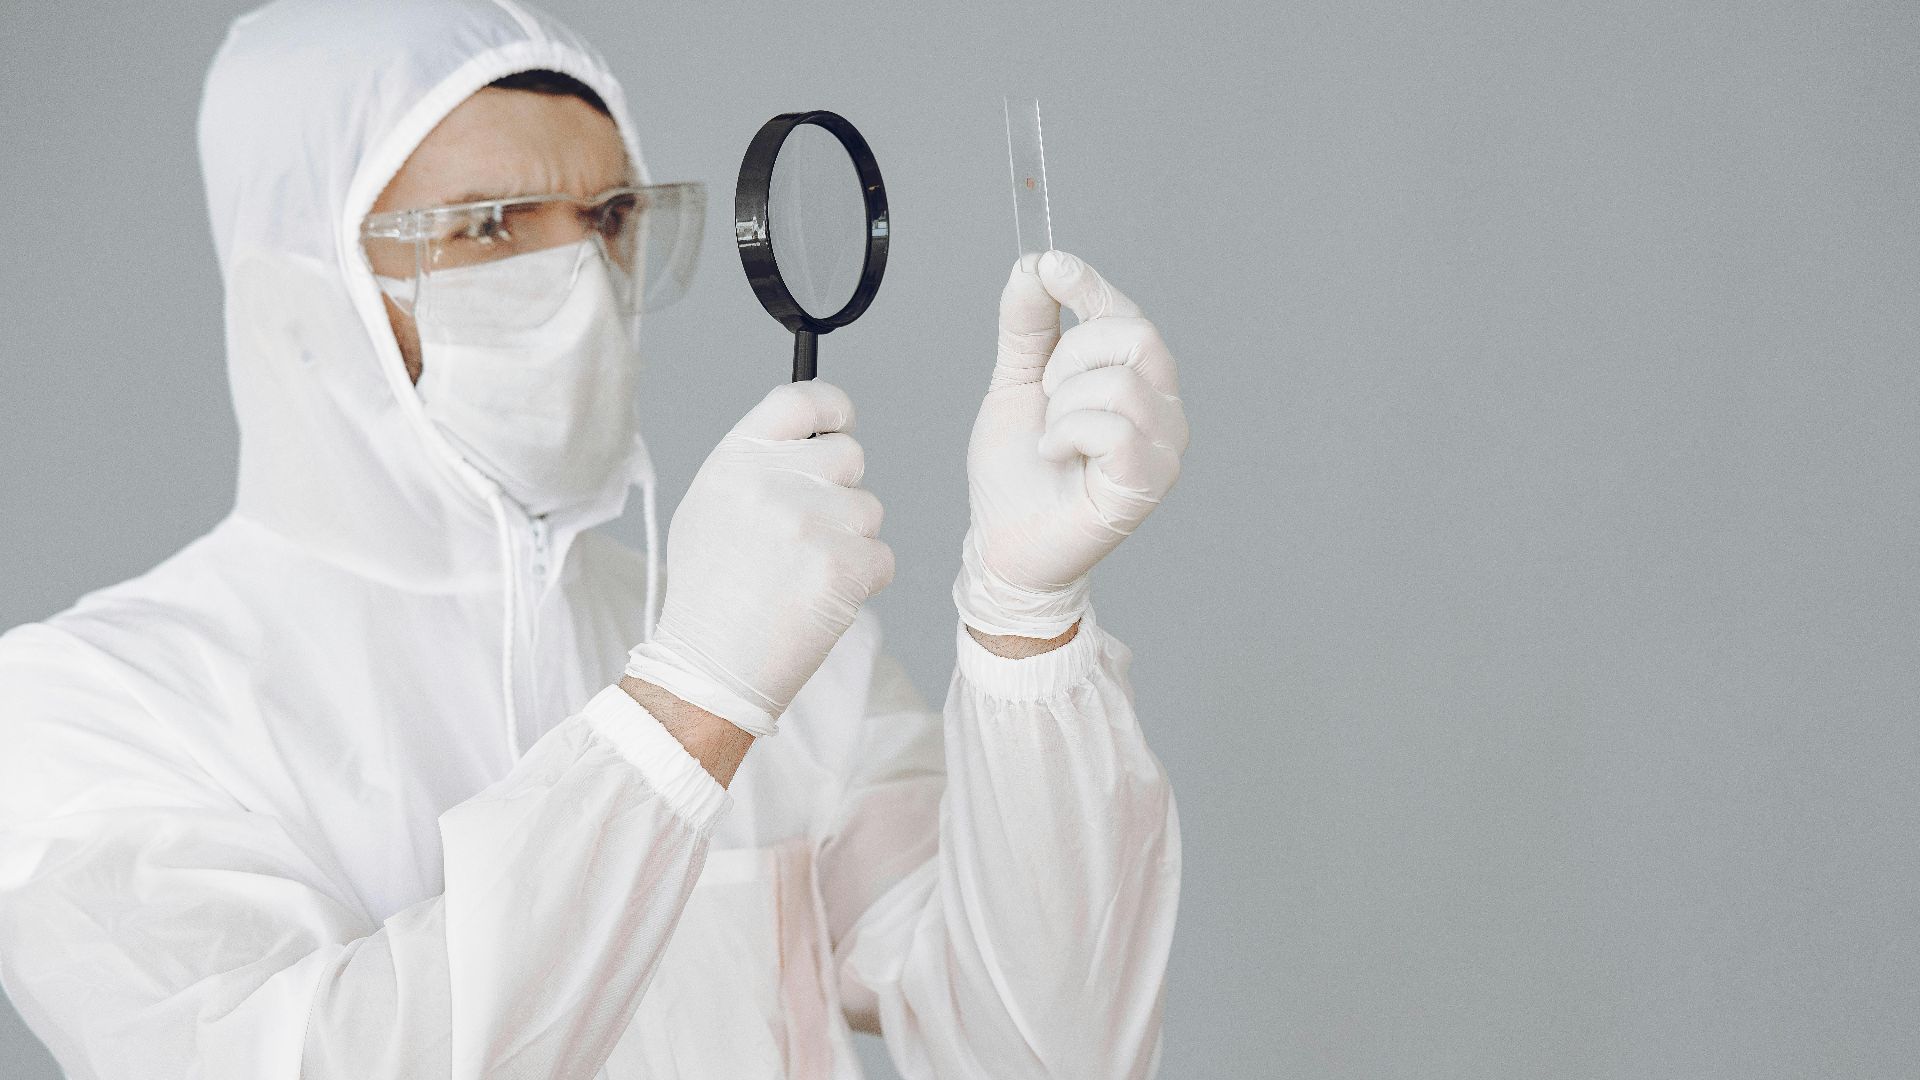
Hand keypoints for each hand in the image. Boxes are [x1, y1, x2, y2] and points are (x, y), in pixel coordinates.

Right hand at [625, 381, 893, 735]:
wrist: (709, 665)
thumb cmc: (710, 589)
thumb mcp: (711, 504)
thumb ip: (759, 464)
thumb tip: (815, 436)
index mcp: (736, 458)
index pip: (801, 398)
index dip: (833, 407)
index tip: (842, 423)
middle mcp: (773, 481)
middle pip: (850, 454)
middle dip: (840, 491)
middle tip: (808, 533)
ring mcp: (810, 523)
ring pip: (869, 510)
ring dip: (850, 541)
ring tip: (803, 574)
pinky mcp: (842, 566)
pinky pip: (882, 556)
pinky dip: (861, 581)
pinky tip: (820, 599)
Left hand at [954, 251, 1187, 637]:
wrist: (1004, 543)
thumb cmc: (1018, 473)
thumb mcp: (1015, 384)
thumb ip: (1027, 327)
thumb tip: (1034, 266)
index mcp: (1137, 383)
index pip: (1127, 315)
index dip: (1090, 285)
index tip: (1052, 266)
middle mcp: (1163, 411)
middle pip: (1136, 335)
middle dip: (1071, 355)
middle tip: (1046, 395)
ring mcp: (1163, 448)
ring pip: (1119, 382)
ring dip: (1062, 406)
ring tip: (1051, 438)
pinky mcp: (1148, 482)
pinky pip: (1113, 427)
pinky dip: (1068, 435)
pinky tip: (1056, 457)